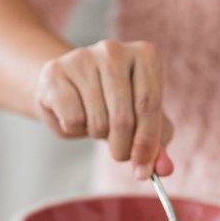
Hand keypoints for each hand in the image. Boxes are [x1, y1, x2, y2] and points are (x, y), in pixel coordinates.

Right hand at [34, 39, 173, 179]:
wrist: (71, 87)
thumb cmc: (115, 104)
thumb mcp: (143, 122)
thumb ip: (157, 146)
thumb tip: (164, 169)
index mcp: (144, 54)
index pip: (149, 104)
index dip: (147, 142)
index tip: (143, 167)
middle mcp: (113, 50)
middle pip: (123, 117)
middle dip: (123, 147)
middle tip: (120, 154)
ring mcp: (82, 58)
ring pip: (98, 122)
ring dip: (98, 135)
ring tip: (95, 121)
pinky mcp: (55, 72)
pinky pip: (73, 120)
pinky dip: (74, 129)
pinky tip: (76, 113)